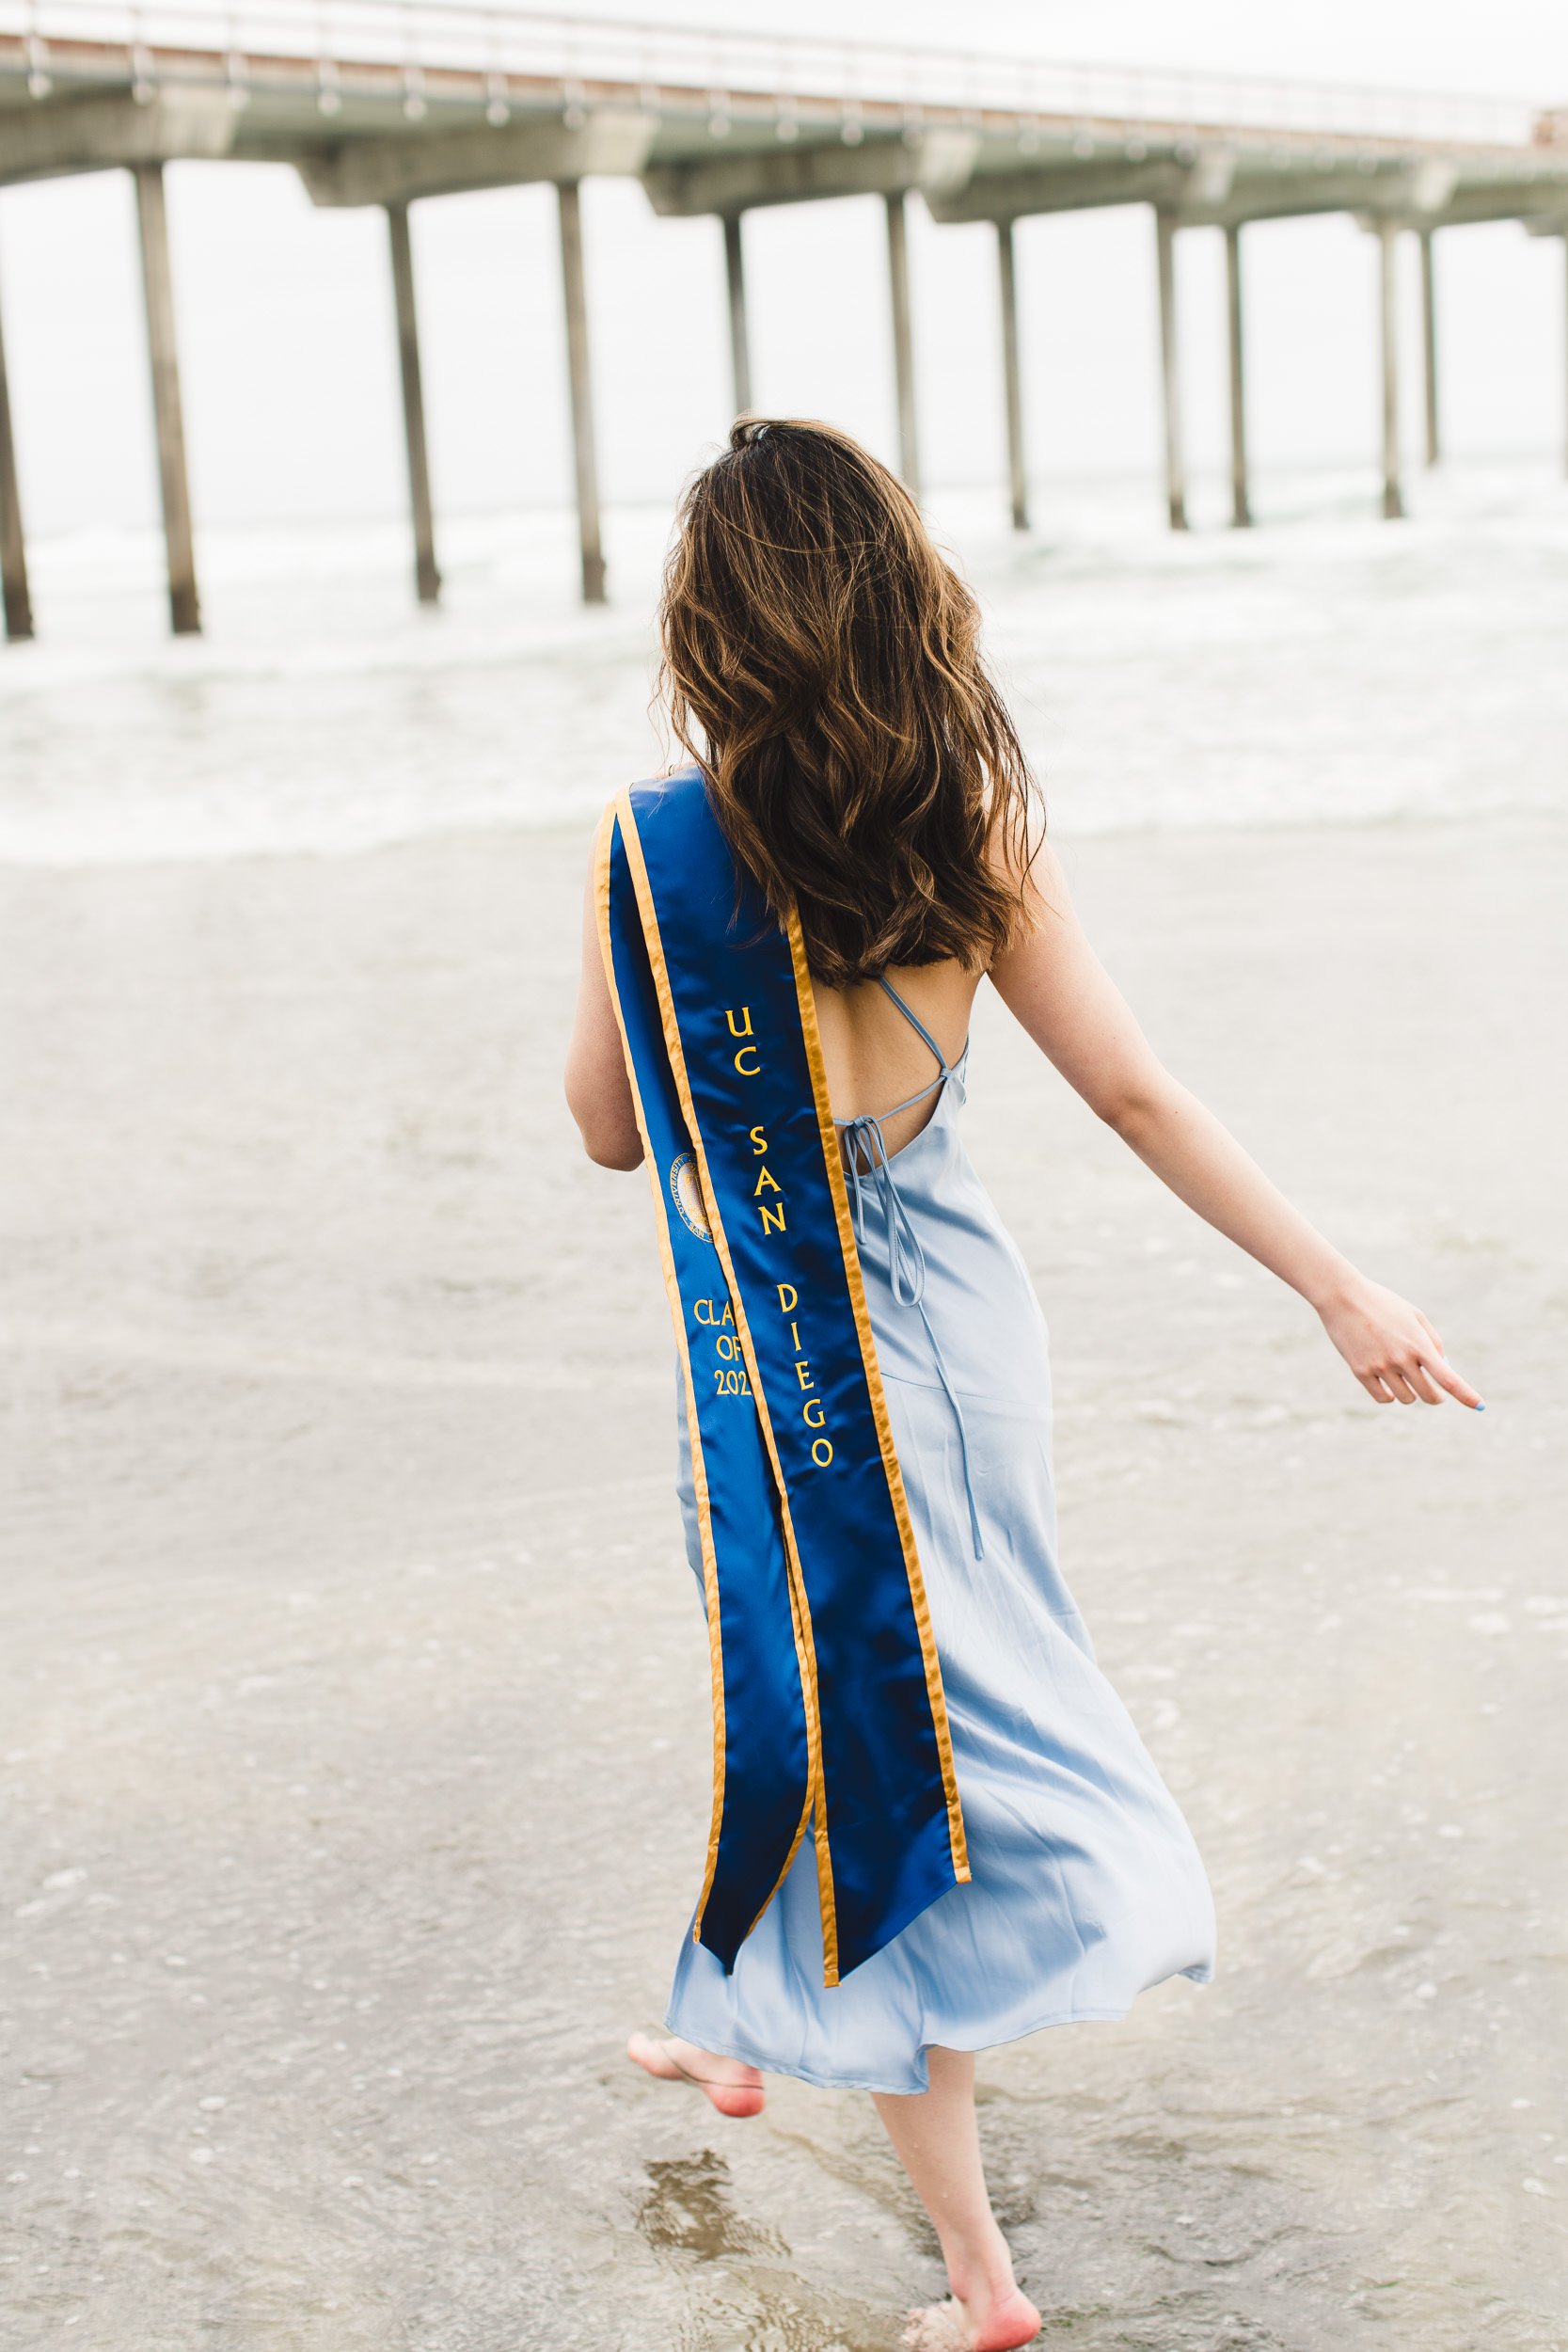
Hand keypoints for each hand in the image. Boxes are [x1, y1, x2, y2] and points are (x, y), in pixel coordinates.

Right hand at [1316, 1275, 1482, 1409]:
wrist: (1343, 1297)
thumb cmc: (1383, 1304)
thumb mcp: (1414, 1316)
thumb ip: (1432, 1342)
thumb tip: (1443, 1369)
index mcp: (1419, 1344)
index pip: (1448, 1378)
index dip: (1466, 1395)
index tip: (1480, 1406)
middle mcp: (1401, 1358)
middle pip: (1429, 1395)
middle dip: (1436, 1396)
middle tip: (1436, 1393)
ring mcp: (1380, 1366)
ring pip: (1406, 1398)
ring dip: (1410, 1393)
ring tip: (1404, 1378)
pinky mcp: (1360, 1372)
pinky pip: (1383, 1398)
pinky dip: (1389, 1396)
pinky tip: (1389, 1387)